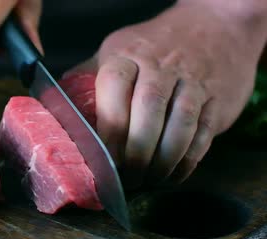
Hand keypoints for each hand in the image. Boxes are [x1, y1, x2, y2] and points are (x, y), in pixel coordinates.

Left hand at [70, 0, 266, 187]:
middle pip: (149, 110)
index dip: (109, 129)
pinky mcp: (217, 101)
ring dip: (163, 160)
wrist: (216, 27)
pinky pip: (202, 135)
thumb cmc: (154, 46)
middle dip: (136, 151)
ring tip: (148, 179)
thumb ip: (88, 76)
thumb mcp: (117, 50)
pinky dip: (188, 161)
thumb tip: (52, 106)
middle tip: (127, 177)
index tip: (103, 158)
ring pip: (180, 125)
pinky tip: (172, 174)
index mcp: (128, 55)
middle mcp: (162, 67)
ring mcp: (193, 83)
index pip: (115, 90)